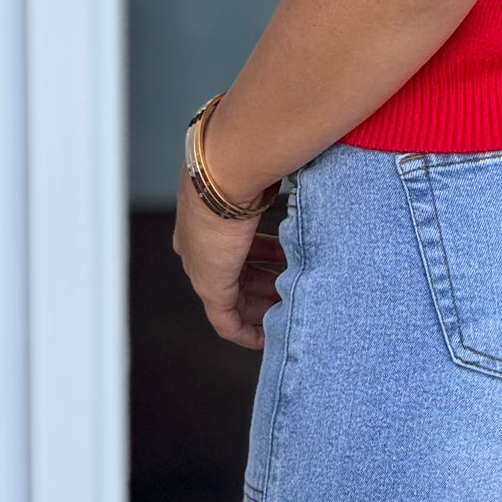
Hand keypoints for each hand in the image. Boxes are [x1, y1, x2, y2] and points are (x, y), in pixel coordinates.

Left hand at [172, 163, 285, 348]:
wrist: (225, 169)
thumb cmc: (245, 162)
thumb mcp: (260, 175)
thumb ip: (276, 182)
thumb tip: (302, 170)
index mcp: (207, 217)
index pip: (235, 245)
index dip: (262, 256)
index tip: (285, 261)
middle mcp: (198, 245)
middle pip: (235, 274)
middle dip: (265, 284)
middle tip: (292, 291)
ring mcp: (202, 266)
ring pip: (233, 298)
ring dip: (260, 307)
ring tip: (287, 311)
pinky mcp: (210, 286)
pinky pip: (226, 320)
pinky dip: (246, 331)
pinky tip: (265, 338)